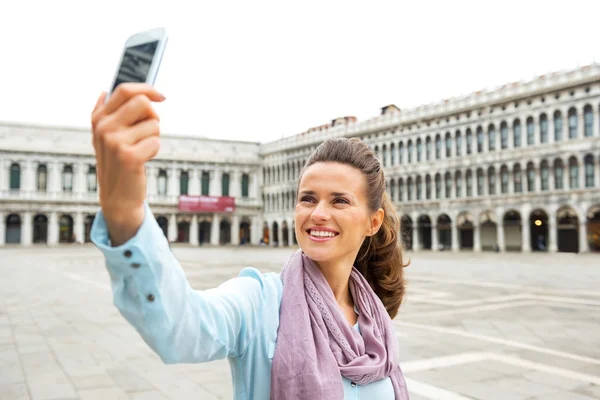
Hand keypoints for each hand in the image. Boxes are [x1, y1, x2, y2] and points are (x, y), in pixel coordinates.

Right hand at [91, 83, 165, 245]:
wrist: (117, 197)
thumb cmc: (116, 164)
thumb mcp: (104, 137)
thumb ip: (104, 113)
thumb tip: (104, 91)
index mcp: (99, 118)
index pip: (125, 90)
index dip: (147, 89)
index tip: (161, 96)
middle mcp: (104, 127)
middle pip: (142, 102)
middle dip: (153, 116)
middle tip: (148, 131)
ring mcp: (114, 142)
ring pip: (153, 123)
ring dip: (154, 136)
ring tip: (141, 149)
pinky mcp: (129, 156)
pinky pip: (156, 141)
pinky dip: (154, 150)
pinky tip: (143, 160)